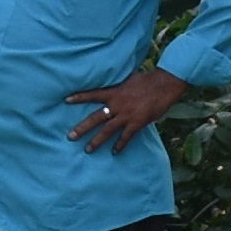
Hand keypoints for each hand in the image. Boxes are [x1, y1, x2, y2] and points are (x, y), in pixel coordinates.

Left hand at [67, 65, 185, 151]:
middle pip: (95, 118)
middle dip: (82, 128)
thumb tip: (115, 83)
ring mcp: (126, 115)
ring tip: (87, 149)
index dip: (79, 97)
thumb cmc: (148, 79)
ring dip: (96, 141)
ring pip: (107, 130)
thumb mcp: (129, 78)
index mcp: (114, 92)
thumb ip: (119, 84)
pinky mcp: (137, 123)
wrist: (164, 84)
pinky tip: (114, 152)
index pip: (93, 95)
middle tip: (70, 136)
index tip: (66, 100)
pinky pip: (126, 137)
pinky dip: (120, 145)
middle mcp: (117, 105)